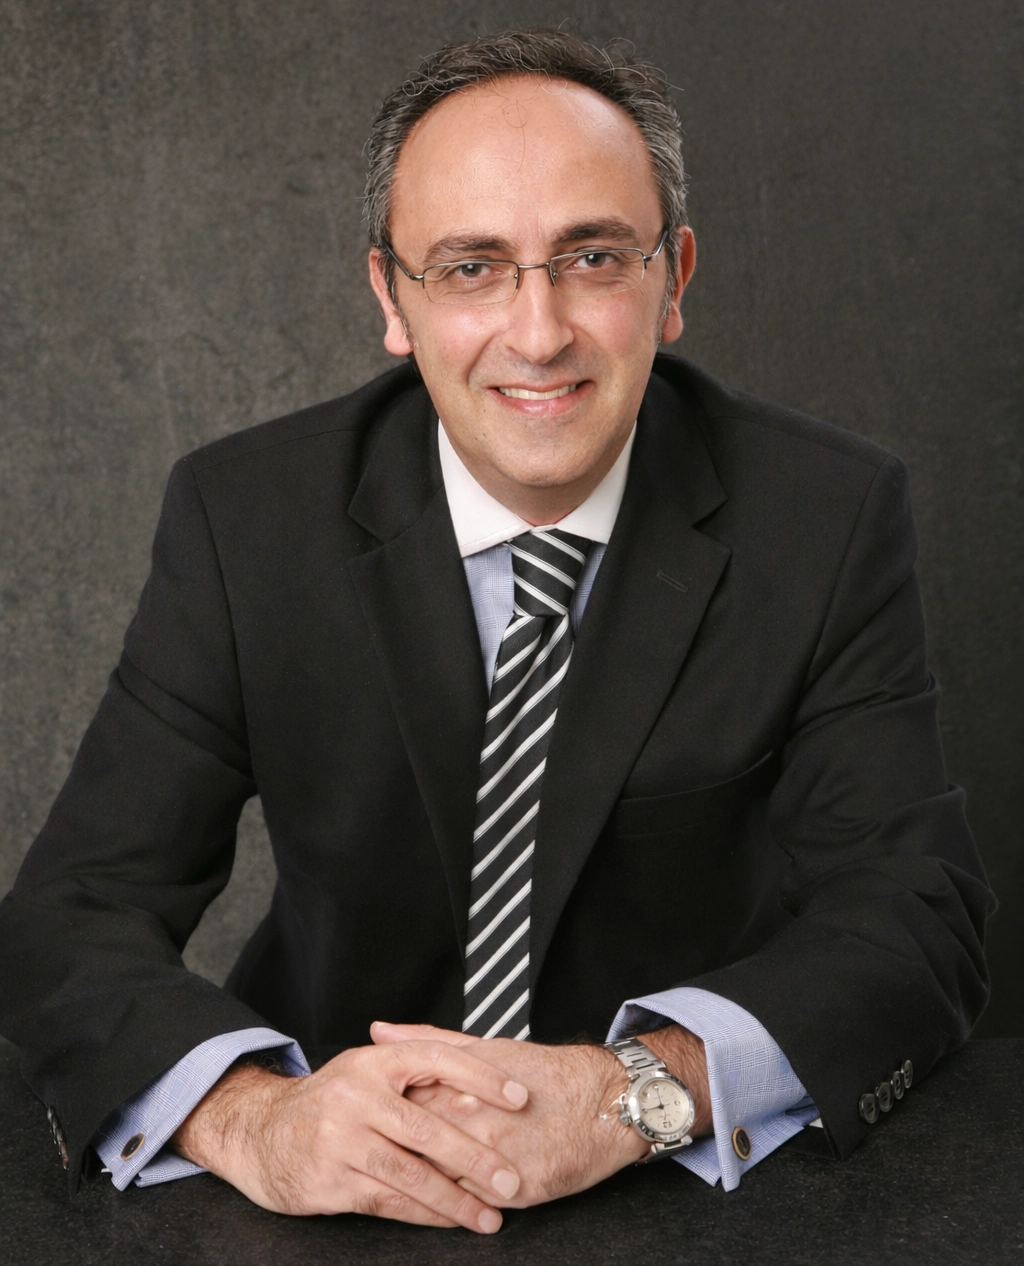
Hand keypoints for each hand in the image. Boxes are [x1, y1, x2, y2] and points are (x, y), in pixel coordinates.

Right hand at [170, 1035, 528, 1231]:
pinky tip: (449, 1220)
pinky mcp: (328, 1180)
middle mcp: (355, 1096)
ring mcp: (339, 1140)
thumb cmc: (331, 1100)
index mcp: (373, 1061)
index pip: (436, 1059)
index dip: (482, 1076)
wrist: (261, 1132)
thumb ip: (416, 1061)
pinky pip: (386, 1201)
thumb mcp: (366, 1069)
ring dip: (454, 1199)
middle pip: (427, 1128)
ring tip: (490, 1215)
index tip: (521, 1097)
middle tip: (512, 1178)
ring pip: (409, 1174)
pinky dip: (423, 1214)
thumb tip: (479, 1058)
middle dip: (475, 1157)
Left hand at [370, 1021, 702, 1206]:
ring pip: (437, 1179)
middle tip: (357, 1157)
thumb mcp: (486, 1047)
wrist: (605, 1103)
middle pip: (413, 1144)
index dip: (374, 1114)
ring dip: (411, 1185)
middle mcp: (476, 1120)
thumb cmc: (545, 1072)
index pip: (402, 1103)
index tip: (354, 1120)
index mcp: (462, 1084)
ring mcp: (496, 1158)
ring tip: (386, 1185)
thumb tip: (380, 1030)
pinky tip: (431, 1207)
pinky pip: (470, 1204)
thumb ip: (428, 1041)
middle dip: (384, 1153)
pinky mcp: (518, 1190)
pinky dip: (447, 1207)